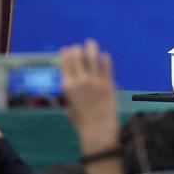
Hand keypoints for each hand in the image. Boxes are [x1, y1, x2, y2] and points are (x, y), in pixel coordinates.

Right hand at [60, 39, 118, 153]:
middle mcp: (80, 81)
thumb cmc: (82, 122)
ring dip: (91, 48)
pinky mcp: (108, 83)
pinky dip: (104, 58)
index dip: (65, 54)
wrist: (98, 130)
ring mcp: (95, 81)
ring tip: (90, 43)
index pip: (64, 64)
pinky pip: (106, 65)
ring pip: (92, 57)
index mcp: (67, 86)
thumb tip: (69, 84)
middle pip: (77, 57)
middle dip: (77, 50)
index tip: (66, 49)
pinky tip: (104, 56)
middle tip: (79, 47)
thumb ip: (69, 94)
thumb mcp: (69, 107)